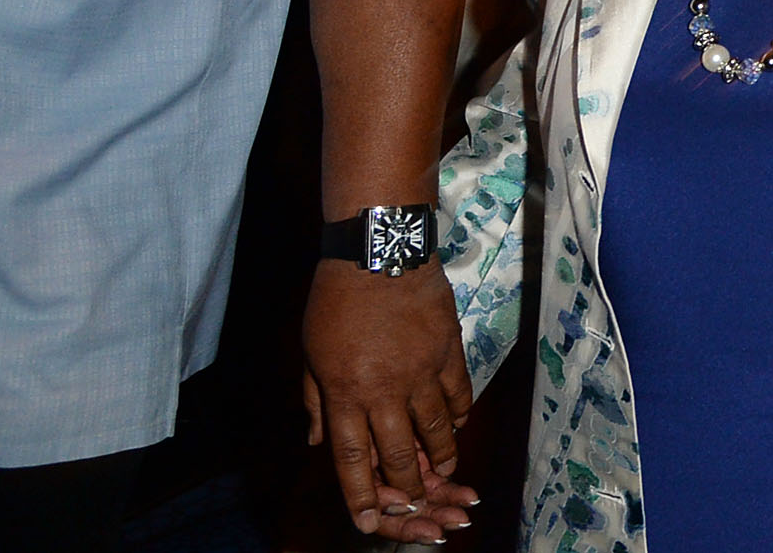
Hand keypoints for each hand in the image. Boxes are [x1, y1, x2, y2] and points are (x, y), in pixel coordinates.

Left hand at [304, 262, 478, 542]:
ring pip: (437, 428)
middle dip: (409, 484)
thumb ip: (316, 401)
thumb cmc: (335, 300)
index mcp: (346, 392)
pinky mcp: (448, 350)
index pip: (353, 458)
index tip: (372, 521)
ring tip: (446, 469)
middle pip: (401, 452)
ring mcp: (422, 370)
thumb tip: (320, 440)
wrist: (379, 251)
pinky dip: (461, 414)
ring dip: (442, 455)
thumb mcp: (311, 353)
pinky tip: (459, 422)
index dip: (363, 495)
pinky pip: (460, 393)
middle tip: (417, 498)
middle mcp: (385, 389)